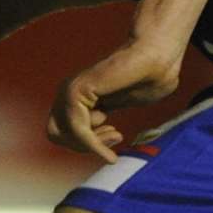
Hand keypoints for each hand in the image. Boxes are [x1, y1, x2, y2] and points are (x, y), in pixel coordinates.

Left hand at [48, 35, 186, 161]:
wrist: (157, 57)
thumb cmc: (149, 76)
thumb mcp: (122, 102)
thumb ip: (103, 114)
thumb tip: (93, 131)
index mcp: (78, 94)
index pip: (64, 129)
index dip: (88, 141)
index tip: (117, 134)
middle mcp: (68, 91)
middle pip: (56, 134)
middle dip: (82, 145)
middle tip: (115, 135)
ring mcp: (69, 90)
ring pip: (61, 135)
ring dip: (92, 145)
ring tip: (117, 135)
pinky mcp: (76, 91)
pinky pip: (77, 130)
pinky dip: (93, 146)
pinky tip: (111, 155)